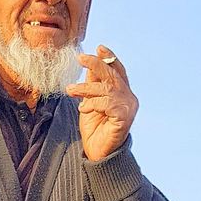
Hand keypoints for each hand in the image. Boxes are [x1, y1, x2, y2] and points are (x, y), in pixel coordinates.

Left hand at [66, 45, 138, 161]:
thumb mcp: (90, 101)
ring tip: (70, 91)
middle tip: (81, 59)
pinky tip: (83, 109)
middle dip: (96, 64)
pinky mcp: (125, 118)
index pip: (118, 70)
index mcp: (122, 92)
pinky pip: (107, 103)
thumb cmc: (95, 129)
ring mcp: (129, 108)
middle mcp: (129, 98)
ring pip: (107, 89)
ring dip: (86, 88)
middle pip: (113, 75)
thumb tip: (90, 65)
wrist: (97, 153)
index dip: (110, 58)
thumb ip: (93, 85)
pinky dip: (92, 104)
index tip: (99, 48)